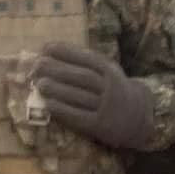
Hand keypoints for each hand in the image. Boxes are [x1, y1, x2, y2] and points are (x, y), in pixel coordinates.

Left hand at [28, 40, 153, 149]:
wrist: (137, 118)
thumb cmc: (112, 90)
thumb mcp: (106, 72)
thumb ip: (85, 63)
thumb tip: (50, 52)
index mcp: (110, 71)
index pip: (88, 59)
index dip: (67, 52)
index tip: (46, 48)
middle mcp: (111, 88)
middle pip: (83, 77)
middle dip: (58, 70)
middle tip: (37, 66)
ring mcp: (107, 107)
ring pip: (80, 96)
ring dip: (57, 89)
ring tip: (39, 83)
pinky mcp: (101, 126)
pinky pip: (79, 117)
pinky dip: (62, 110)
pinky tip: (48, 104)